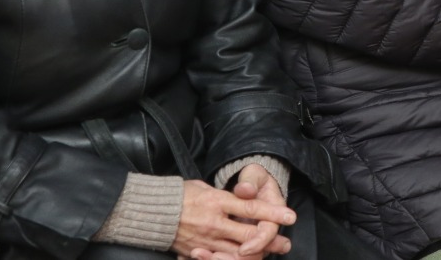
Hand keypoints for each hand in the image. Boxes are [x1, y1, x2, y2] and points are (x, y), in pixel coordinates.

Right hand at [172, 179, 294, 259]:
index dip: (273, 213)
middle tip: (285, 243)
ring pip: (237, 251)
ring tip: (270, 254)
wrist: (150, 212)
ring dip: (256, 253)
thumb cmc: (180, 195)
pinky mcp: (196, 252)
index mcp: (217, 201)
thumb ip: (226, 195)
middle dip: (270, 239)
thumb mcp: (205, 186)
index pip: (251, 207)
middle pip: (249, 233)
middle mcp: (214, 222)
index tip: (290, 217)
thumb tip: (246, 196)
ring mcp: (205, 240)